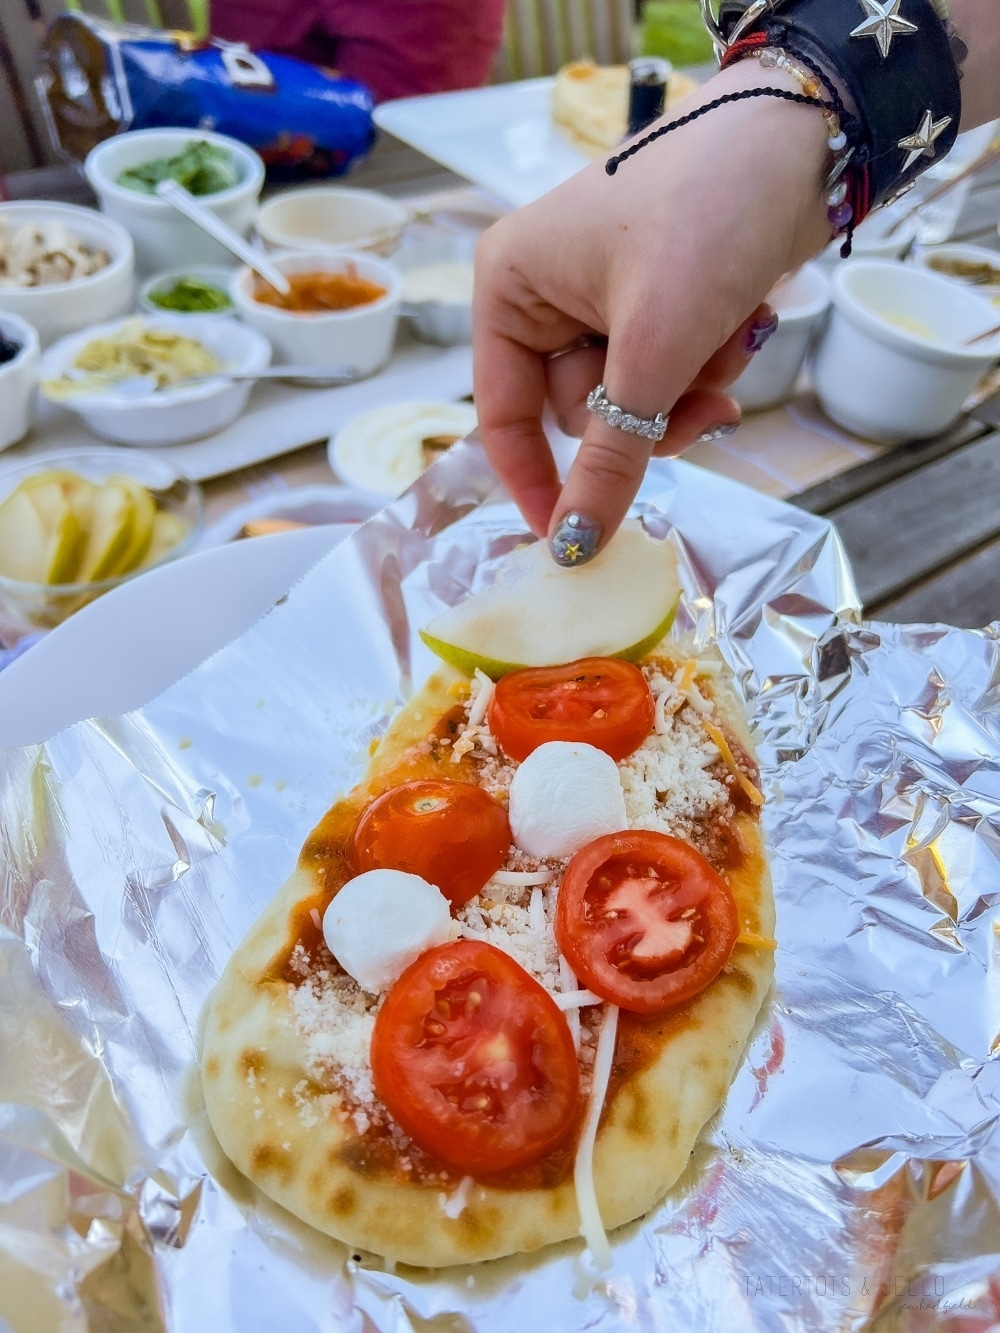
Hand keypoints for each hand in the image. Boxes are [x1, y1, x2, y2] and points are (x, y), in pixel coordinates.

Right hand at [473, 59, 831, 562]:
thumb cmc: (703, 220)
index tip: (570, 543)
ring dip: (690, 389)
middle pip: (580, 413)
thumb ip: (609, 455)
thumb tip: (573, 547)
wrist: (804, 139)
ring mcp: (606, 297)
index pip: (504, 414)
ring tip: (736, 340)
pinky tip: (747, 323)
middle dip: (649, 415)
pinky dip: (710, 362)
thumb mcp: (652, 348)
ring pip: (634, 401)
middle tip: (702, 405)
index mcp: (512, 288)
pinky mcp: (661, 299)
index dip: (537, 482)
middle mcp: (548, 293)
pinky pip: (671, 371)